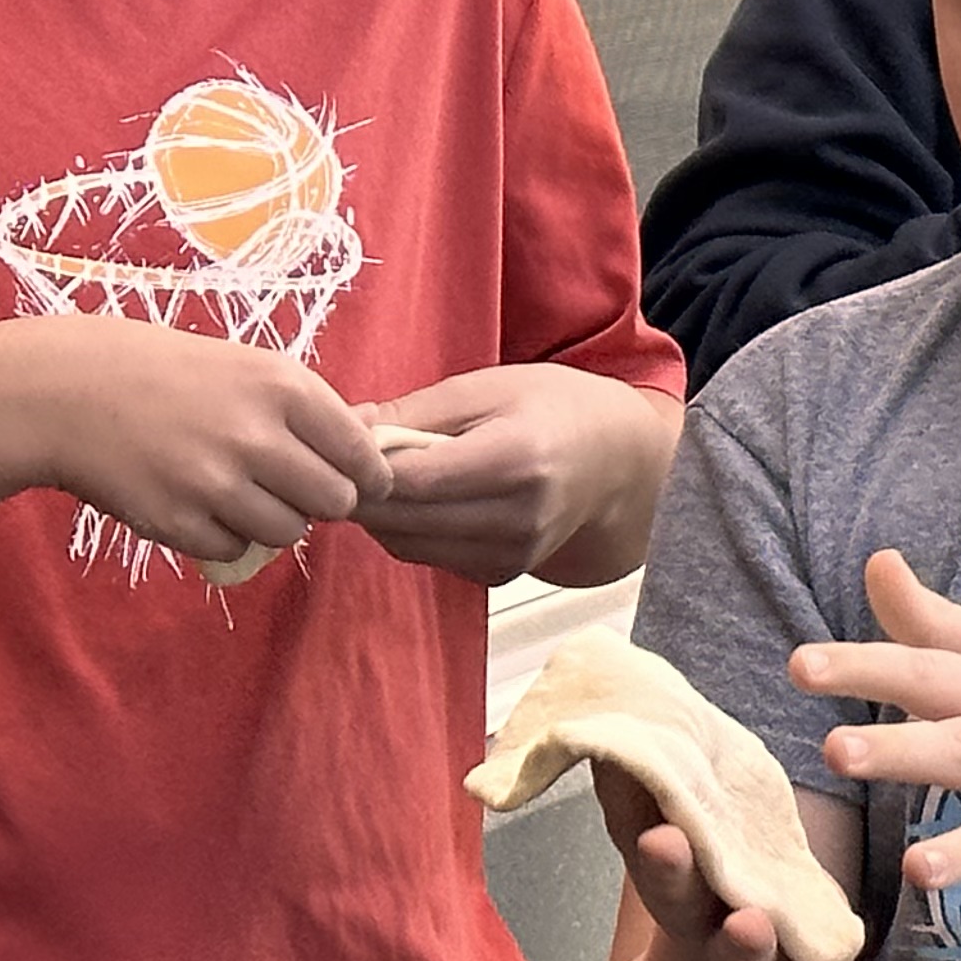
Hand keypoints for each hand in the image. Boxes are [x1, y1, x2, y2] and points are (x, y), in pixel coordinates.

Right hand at [0, 313, 388, 566]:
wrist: (64, 392)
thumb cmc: (171, 375)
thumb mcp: (252, 368)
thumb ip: (314, 410)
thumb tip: (378, 447)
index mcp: (284, 389)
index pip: (363, 455)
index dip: (368, 475)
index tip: (361, 481)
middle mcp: (256, 436)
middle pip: (335, 502)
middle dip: (322, 501)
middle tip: (293, 487)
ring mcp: (214, 482)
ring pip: (288, 532)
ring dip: (274, 520)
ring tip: (241, 491)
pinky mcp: (176, 521)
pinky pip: (234, 549)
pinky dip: (225, 535)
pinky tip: (200, 503)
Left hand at [356, 364, 677, 584]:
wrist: (620, 462)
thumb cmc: (556, 410)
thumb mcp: (489, 387)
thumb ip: (414, 410)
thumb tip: (344, 426)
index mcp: (517, 459)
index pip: (409, 479)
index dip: (360, 466)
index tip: (340, 446)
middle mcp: (518, 516)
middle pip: (401, 519)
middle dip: (361, 492)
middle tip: (347, 462)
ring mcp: (513, 552)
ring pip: (406, 544)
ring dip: (381, 515)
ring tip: (387, 478)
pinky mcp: (504, 573)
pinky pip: (429, 557)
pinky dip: (410, 531)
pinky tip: (423, 501)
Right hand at [595, 762, 857, 960]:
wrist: (736, 946)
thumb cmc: (709, 861)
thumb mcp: (684, 817)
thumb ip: (658, 780)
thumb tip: (617, 709)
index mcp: (666, 867)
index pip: (642, 843)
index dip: (639, 826)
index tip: (645, 814)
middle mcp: (696, 916)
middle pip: (677, 897)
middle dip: (670, 872)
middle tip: (666, 845)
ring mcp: (744, 954)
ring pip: (740, 952)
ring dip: (742, 940)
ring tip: (749, 925)